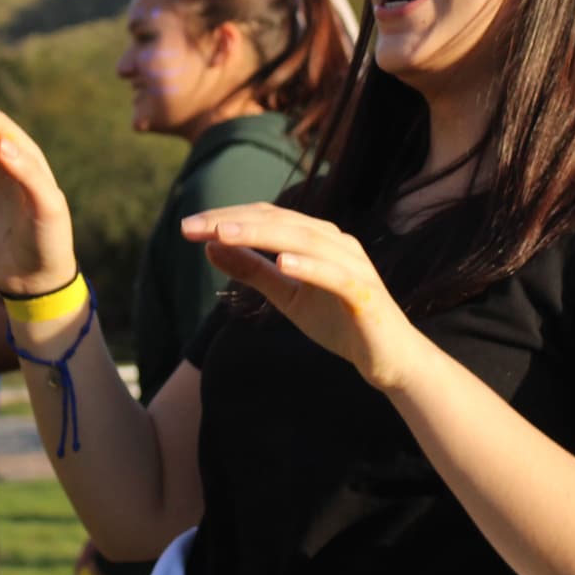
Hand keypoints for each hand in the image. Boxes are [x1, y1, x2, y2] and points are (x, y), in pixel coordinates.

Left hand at [180, 203, 429, 391]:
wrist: (387, 358)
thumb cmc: (338, 321)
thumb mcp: (287, 295)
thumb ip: (253, 270)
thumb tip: (211, 245)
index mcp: (316, 238)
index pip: (266, 217)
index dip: (227, 217)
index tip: (187, 225)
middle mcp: (335, 242)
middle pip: (280, 222)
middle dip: (233, 221)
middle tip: (192, 225)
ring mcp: (353, 264)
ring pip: (304, 240)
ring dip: (262, 235)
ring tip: (223, 233)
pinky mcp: (364, 293)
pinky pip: (335, 274)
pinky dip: (310, 265)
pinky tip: (283, 262)